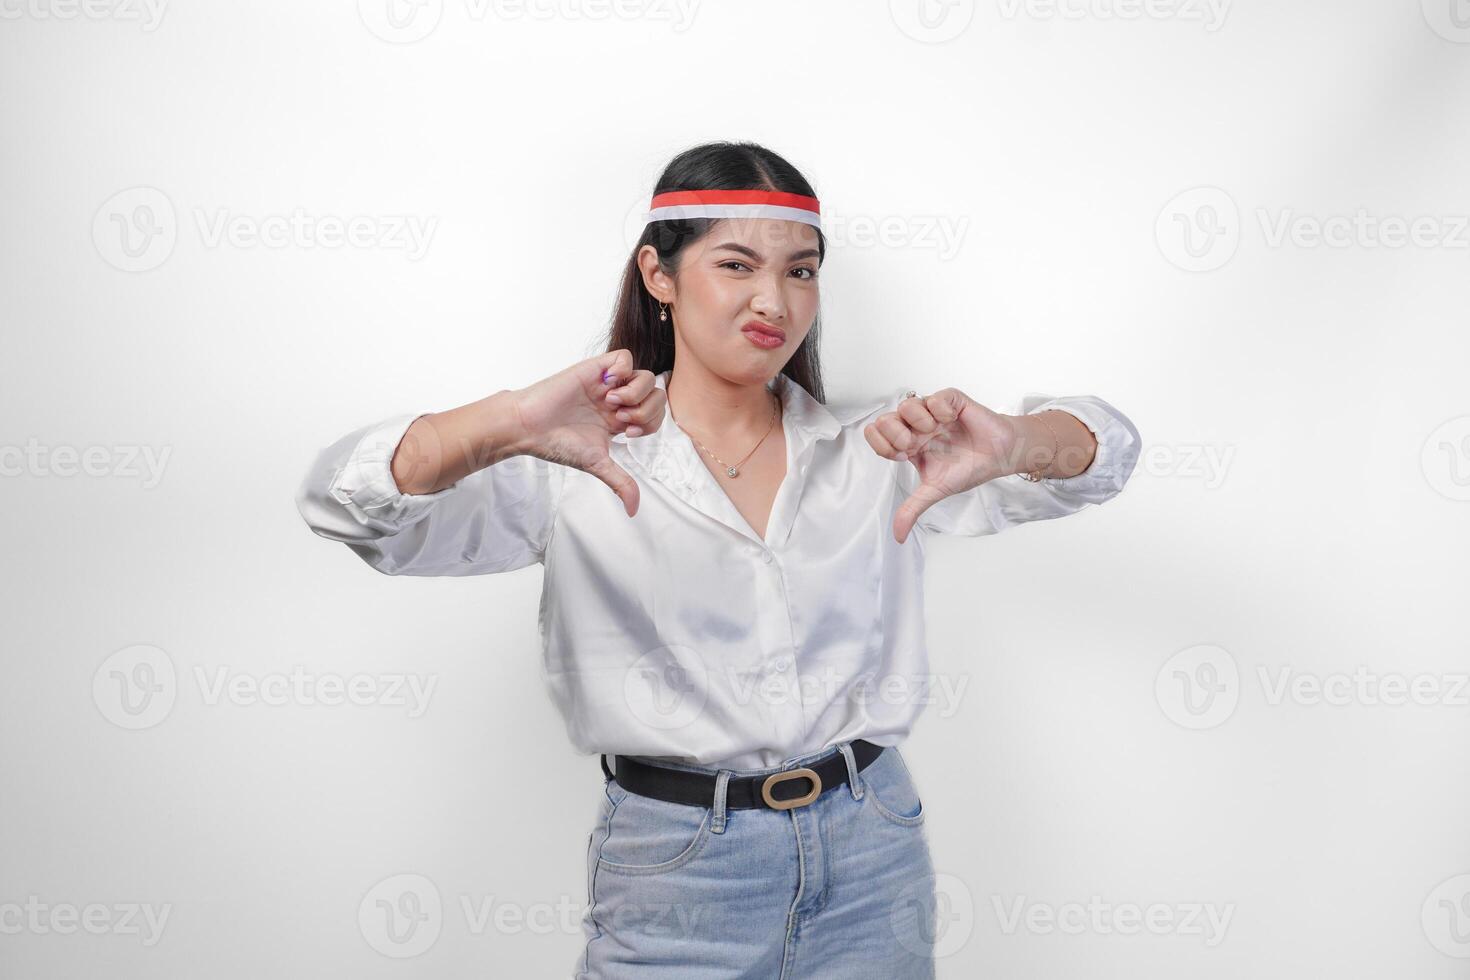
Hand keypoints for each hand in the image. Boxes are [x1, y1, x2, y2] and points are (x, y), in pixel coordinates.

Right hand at [508, 348, 665, 517]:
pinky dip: (623, 371)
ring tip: (610, 404)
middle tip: (619, 419)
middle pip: (656, 395)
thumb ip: (620, 482)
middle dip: (645, 410)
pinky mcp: (595, 368)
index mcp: (620, 420)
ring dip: (635, 393)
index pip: (656, 415)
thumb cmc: (557, 443)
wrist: (529, 426)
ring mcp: (608, 383)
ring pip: (645, 376)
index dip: (650, 424)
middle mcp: (617, 400)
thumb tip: (634, 511)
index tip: (626, 433)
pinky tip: (606, 386)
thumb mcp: (597, 464)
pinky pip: (624, 357)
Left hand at [862, 388, 1017, 544]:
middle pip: (884, 418)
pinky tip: (952, 419)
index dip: (882, 444)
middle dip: (894, 433)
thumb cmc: (968, 469)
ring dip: (917, 420)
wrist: (1000, 457)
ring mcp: (932, 412)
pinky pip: (935, 397)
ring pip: (907, 405)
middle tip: (913, 444)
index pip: (875, 436)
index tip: (904, 456)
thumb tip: (898, 537)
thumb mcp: (935, 491)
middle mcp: (915, 426)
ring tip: (936, 430)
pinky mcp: (951, 400)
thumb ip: (912, 509)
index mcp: (907, 444)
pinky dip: (940, 409)